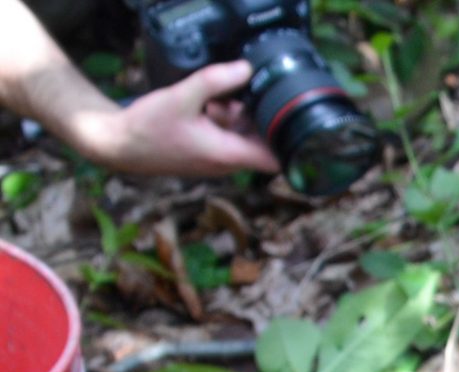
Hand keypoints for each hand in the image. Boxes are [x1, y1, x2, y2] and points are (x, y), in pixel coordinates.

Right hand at [74, 61, 279, 176]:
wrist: (118, 144)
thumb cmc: (146, 127)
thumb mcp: (182, 96)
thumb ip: (214, 81)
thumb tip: (246, 68)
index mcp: (227, 154)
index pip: (276, 158)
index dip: (288, 140)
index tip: (286, 118)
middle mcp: (225, 163)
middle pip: (262, 143)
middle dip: (256, 120)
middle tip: (236, 102)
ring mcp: (216, 161)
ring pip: (243, 138)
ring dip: (237, 119)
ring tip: (213, 104)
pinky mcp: (205, 154)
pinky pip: (226, 138)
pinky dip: (222, 122)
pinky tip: (204, 109)